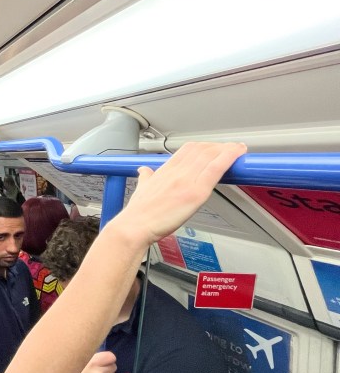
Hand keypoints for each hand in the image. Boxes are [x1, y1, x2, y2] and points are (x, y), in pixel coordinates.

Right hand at [116, 142, 245, 245]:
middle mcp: (177, 171)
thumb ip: (146, 177)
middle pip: (202, 149)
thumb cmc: (138, 213)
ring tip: (239, 151)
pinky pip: (216, 169)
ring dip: (229, 149)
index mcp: (165, 169)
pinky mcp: (196, 193)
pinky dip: (230, 157)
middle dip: (219, 146)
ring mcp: (187, 180)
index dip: (204, 145)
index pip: (188, 149)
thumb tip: (144, 171)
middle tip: (230, 150)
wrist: (134, 226)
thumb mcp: (140, 188)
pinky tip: (239, 153)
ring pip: (211, 155)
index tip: (213, 148)